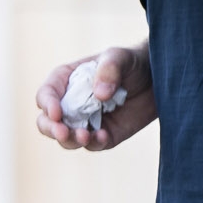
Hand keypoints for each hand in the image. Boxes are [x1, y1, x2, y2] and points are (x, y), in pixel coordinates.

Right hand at [34, 45, 157, 150]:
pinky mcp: (102, 135)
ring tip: (85, 136)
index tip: (57, 113)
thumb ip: (109, 69)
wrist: (157, 80)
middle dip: (51, 129)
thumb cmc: (132, 63)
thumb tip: (99, 94)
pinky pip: (92, 145)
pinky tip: (104, 135)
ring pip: (65, 138)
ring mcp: (85, 122)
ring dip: (70, 140)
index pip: (46, 94)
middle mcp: (70, 104)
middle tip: (62, 132)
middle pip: (46, 122)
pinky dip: (94, 143)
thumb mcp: (120, 57)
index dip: (47, 104)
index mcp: (65, 81)